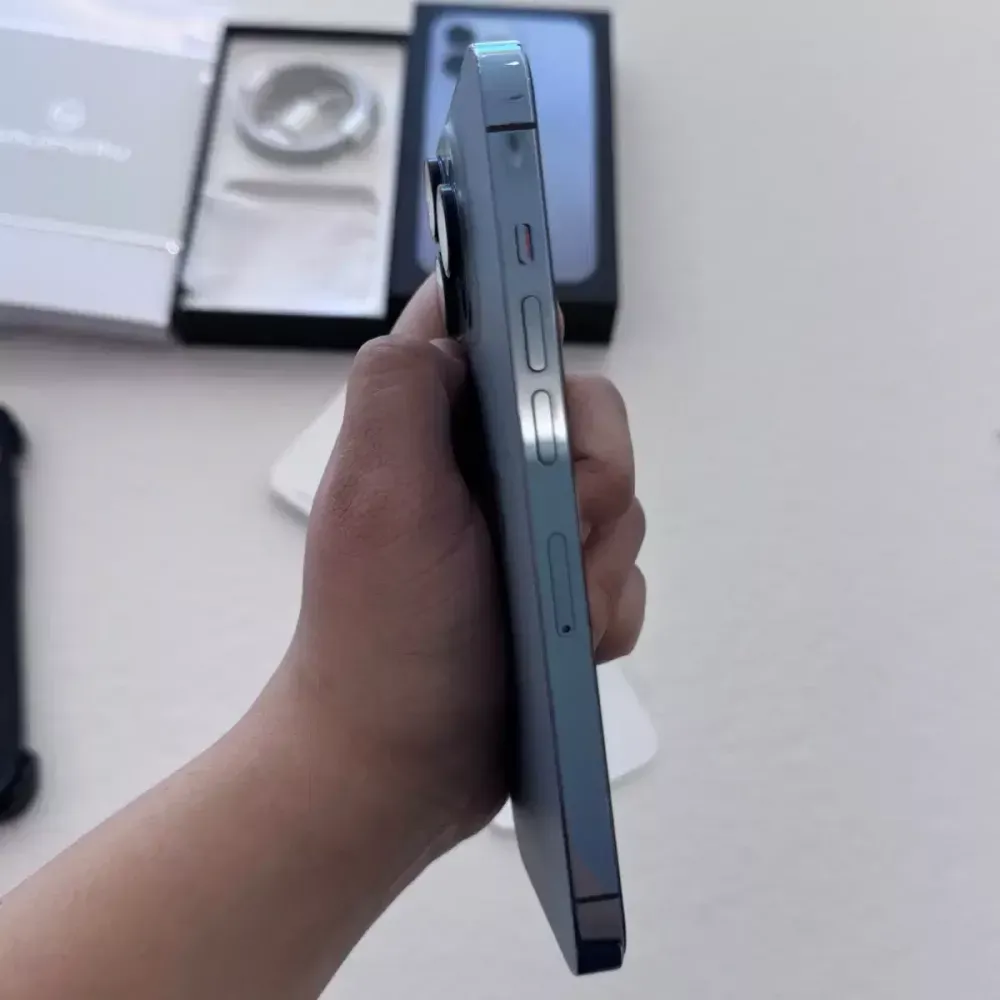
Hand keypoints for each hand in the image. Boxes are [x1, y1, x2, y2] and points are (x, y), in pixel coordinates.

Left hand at [279, 278, 645, 854]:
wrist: (402, 759)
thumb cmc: (382, 632)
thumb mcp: (375, 493)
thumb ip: (400, 386)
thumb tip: (449, 322)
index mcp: (438, 426)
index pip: (496, 335)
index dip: (536, 345)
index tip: (548, 410)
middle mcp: (488, 465)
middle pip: (592, 419)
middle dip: (598, 484)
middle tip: (565, 539)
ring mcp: (532, 529)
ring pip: (623, 501)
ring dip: (601, 565)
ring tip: (558, 616)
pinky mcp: (564, 585)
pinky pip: (628, 573)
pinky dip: (611, 609)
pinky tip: (573, 643)